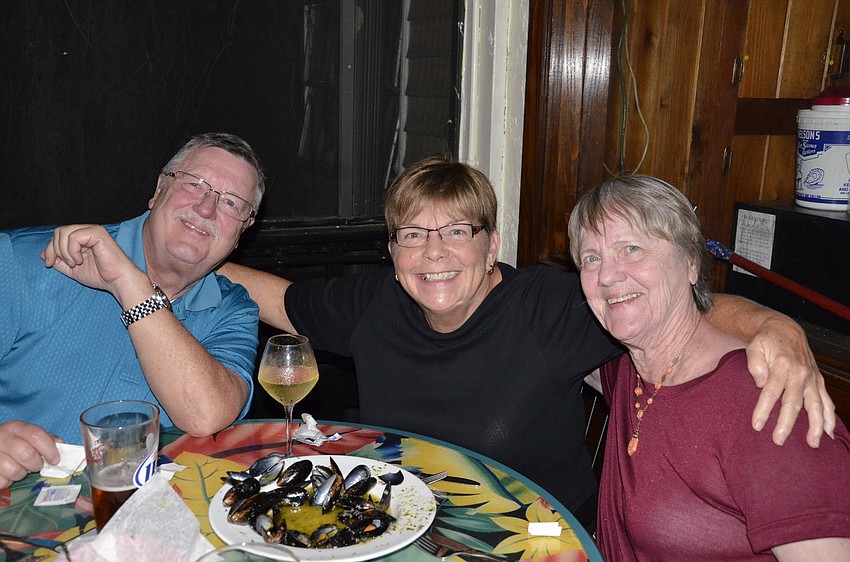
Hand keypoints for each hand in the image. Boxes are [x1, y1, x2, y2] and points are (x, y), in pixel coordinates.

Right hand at [0, 421, 60, 488]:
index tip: (55, 460)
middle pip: (27, 454)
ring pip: (14, 470)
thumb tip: (60, 443)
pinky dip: (8, 482)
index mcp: (15, 427)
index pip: (36, 435)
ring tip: (20, 469)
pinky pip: (3, 481)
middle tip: (36, 466)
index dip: (49, 449)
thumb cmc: (14, 443)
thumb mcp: (28, 436)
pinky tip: (7, 475)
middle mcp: (2, 438)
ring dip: (21, 474)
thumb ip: (45, 439)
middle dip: (36, 464)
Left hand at [41, 224, 141, 298]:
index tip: (49, 264)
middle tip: (65, 263)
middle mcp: (88, 230)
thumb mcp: (73, 269)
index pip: (58, 235)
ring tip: (75, 263)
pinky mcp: (98, 233)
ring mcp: (93, 230)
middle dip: (55, 249)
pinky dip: (72, 250)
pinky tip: (81, 260)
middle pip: (59, 231)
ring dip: (65, 251)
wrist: (118, 281)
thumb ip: (59, 261)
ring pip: (65, 232)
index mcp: (82, 237)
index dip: (50, 249)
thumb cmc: (101, 275)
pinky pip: (74, 237)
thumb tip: (42, 254)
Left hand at [746, 316, 835, 447]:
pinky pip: (826, 401)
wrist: (785, 329)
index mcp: (782, 365)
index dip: (764, 409)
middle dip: (786, 423)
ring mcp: (811, 378)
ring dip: (815, 425)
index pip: (771, 391)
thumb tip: (759, 382)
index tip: (757, 425)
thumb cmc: (766, 340)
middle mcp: (800, 374)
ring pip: (816, 405)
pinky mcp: (818, 381)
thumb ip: (755, 363)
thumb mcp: (754, 345)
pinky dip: (829, 417)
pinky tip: (829, 433)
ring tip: (813, 444)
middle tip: (778, 441)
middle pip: (793, 403)